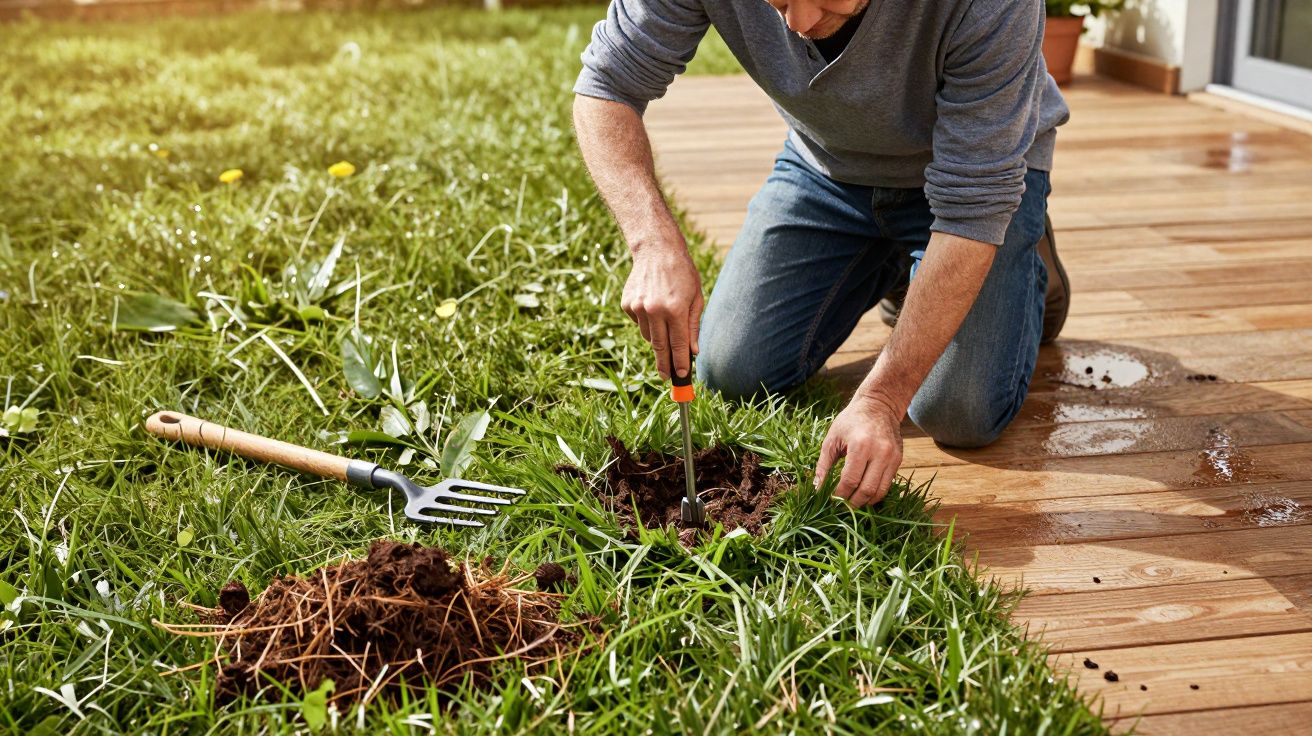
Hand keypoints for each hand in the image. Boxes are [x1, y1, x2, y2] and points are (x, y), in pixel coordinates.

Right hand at [620, 242, 703, 379]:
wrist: (656, 250)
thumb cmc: (682, 273)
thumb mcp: (696, 298)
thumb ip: (693, 326)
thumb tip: (693, 352)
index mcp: (675, 309)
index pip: (678, 344)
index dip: (680, 363)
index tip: (681, 376)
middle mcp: (654, 310)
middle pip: (659, 347)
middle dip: (664, 364)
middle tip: (667, 377)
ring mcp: (638, 308)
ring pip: (648, 336)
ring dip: (657, 338)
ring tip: (665, 322)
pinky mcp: (627, 305)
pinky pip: (639, 323)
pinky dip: (647, 322)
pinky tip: (653, 306)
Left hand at [814, 395, 903, 507]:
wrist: (879, 405)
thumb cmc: (851, 420)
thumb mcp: (832, 438)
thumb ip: (824, 464)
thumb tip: (817, 488)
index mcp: (860, 446)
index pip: (850, 480)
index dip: (839, 494)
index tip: (830, 500)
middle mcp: (880, 452)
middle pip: (866, 490)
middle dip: (852, 502)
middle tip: (841, 506)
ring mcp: (892, 457)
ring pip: (880, 491)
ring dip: (865, 502)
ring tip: (852, 503)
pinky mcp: (898, 460)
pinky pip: (887, 485)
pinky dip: (875, 494)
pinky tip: (864, 494)